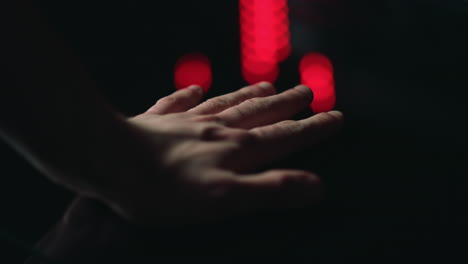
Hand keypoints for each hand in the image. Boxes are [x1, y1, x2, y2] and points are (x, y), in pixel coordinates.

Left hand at [100, 82, 342, 226]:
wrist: (110, 162)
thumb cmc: (167, 188)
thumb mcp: (226, 199)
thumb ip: (271, 190)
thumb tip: (316, 187)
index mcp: (236, 151)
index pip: (284, 137)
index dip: (312, 129)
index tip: (335, 116)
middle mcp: (216, 131)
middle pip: (258, 114)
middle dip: (286, 105)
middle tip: (307, 91)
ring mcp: (186, 123)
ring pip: (225, 104)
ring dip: (248, 95)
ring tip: (267, 85)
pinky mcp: (156, 122)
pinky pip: (177, 104)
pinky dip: (188, 96)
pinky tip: (195, 88)